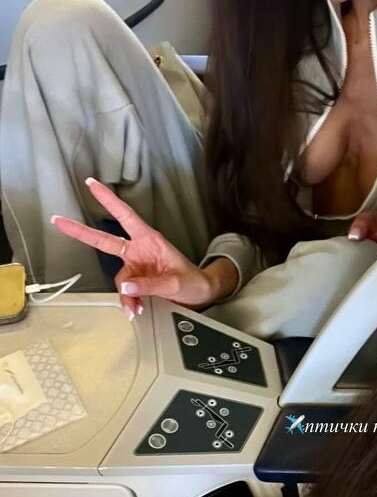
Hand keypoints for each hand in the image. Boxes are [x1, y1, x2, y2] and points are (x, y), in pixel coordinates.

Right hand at [51, 179, 225, 317]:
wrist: (200, 295)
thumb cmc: (192, 281)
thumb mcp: (175, 282)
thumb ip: (150, 284)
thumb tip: (126, 288)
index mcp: (149, 240)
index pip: (126, 216)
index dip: (109, 200)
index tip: (92, 185)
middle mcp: (138, 251)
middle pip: (105, 240)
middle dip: (81, 231)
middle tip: (58, 220)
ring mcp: (136, 266)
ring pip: (119, 280)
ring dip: (125, 296)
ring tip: (135, 310)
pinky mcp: (136, 281)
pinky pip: (125, 292)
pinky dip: (128, 303)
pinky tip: (135, 311)